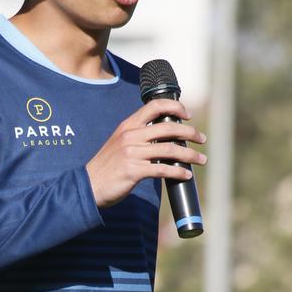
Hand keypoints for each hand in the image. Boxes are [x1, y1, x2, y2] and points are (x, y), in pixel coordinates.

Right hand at [85, 99, 206, 207]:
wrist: (89, 185)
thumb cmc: (108, 166)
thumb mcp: (120, 143)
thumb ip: (138, 137)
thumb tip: (166, 138)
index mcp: (128, 125)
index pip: (154, 106)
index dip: (175, 107)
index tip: (187, 115)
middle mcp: (130, 135)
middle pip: (168, 128)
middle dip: (190, 132)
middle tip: (201, 139)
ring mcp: (132, 153)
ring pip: (170, 150)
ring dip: (190, 155)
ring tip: (201, 159)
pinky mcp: (134, 171)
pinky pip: (163, 170)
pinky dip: (178, 172)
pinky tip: (186, 175)